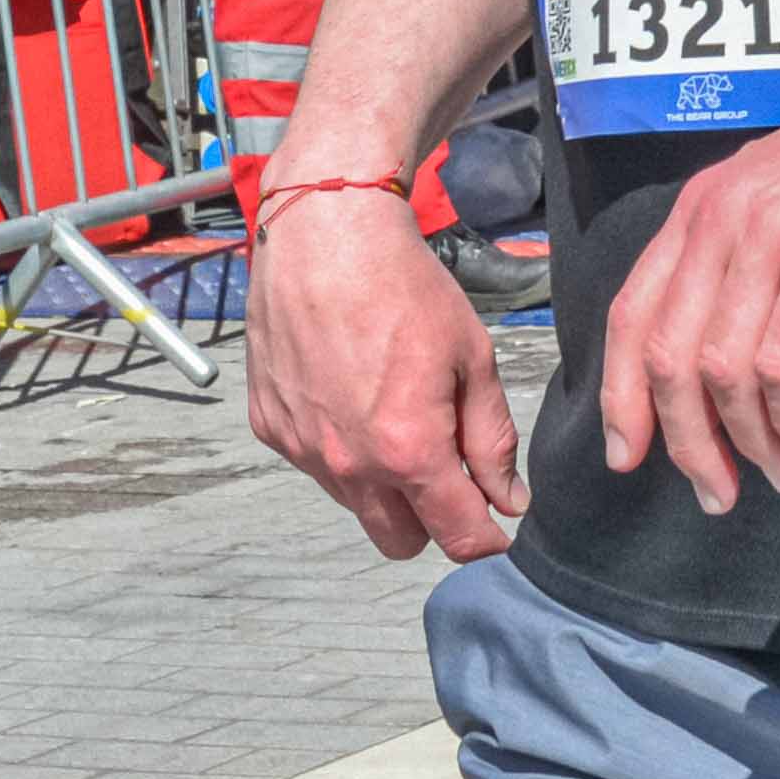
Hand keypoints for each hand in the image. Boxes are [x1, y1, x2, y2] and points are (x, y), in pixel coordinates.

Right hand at [247, 179, 520, 558]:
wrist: (324, 235)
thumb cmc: (404, 287)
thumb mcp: (472, 359)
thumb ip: (492, 440)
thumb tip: (508, 500)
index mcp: (409, 451)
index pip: (457, 537)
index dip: (486, 538)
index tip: (496, 522)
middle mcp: (349, 464)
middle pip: (399, 542)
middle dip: (430, 520)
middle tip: (447, 470)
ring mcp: (302, 449)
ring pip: (356, 504)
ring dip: (382, 483)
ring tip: (392, 411)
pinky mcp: (271, 428)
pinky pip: (315, 465)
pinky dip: (339, 448)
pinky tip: (349, 392)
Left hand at [596, 39, 779, 514]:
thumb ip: (746, 255)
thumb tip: (723, 351)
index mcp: (705, 205)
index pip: (632, 313)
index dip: (620, 396)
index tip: (628, 456)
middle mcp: (724, 219)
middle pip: (668, 358)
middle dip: (687, 443)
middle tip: (719, 492)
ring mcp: (773, 238)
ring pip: (724, 373)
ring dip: (752, 442)